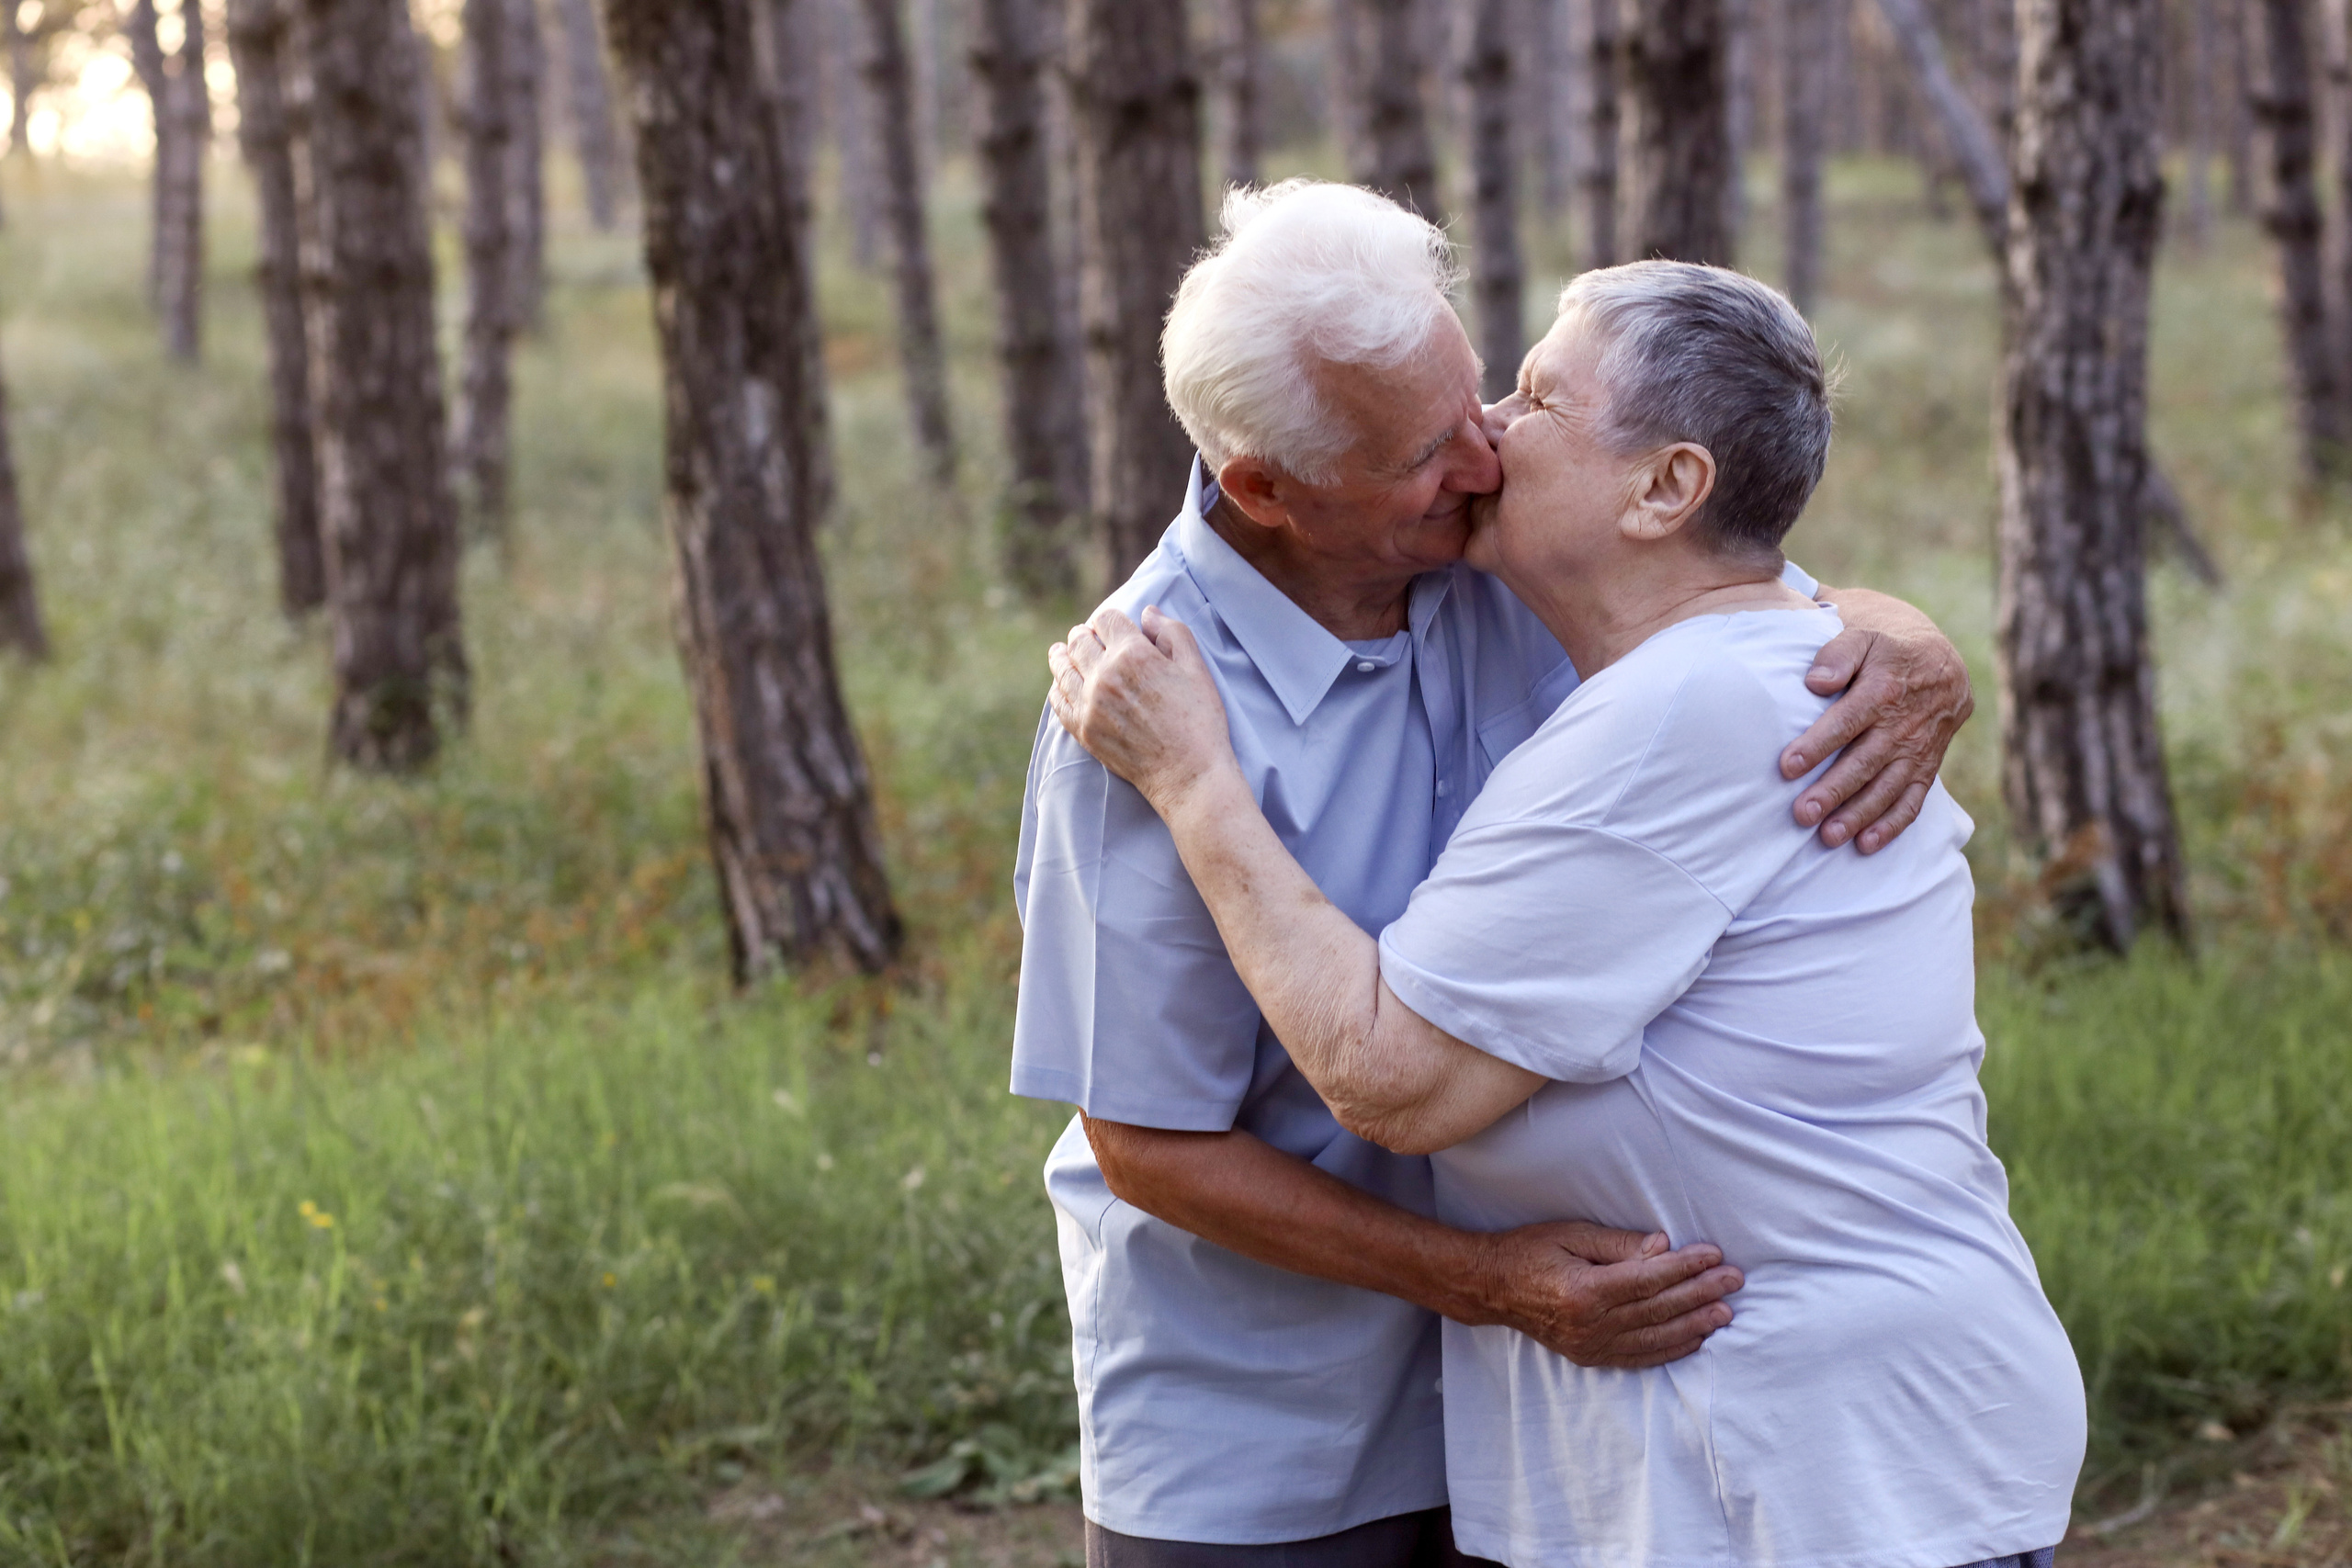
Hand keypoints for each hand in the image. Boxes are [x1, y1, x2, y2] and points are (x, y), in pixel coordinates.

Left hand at [1048, 607, 1239, 812]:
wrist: (1189, 773)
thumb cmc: (1199, 720)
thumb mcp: (1196, 668)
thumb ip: (1172, 632)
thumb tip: (1147, 612)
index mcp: (1133, 654)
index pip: (1106, 619)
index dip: (1110, 618)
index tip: (1112, 625)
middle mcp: (1105, 676)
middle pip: (1079, 641)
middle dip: (1084, 634)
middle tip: (1085, 636)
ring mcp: (1090, 704)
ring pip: (1062, 668)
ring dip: (1062, 656)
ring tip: (1061, 652)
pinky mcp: (1083, 730)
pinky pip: (1059, 701)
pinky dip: (1058, 688)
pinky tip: (1061, 685)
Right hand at [1470, 1220, 1742, 1369]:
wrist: (1491, 1286)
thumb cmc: (1530, 1250)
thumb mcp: (1571, 1234)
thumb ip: (1619, 1244)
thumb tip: (1663, 1248)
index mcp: (1584, 1290)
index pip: (1648, 1280)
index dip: (1685, 1268)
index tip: (1713, 1255)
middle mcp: (1589, 1324)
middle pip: (1658, 1309)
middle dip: (1700, 1294)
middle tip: (1733, 1281)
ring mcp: (1589, 1345)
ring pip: (1654, 1338)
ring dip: (1694, 1325)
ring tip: (1725, 1312)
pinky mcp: (1589, 1357)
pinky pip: (1639, 1357)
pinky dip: (1670, 1349)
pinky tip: (1695, 1340)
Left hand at [1779, 596, 1973, 853]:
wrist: (1938, 655)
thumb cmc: (1883, 644)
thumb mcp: (1862, 633)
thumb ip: (1837, 654)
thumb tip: (1815, 682)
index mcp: (1886, 686)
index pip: (1848, 720)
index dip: (1819, 744)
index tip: (1788, 766)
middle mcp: (1906, 721)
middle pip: (1867, 760)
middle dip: (1835, 790)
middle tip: (1802, 814)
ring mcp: (1920, 747)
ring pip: (1889, 786)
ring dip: (1859, 814)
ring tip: (1828, 836)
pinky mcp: (1928, 764)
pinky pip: (1914, 798)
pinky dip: (1892, 824)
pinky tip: (1866, 844)